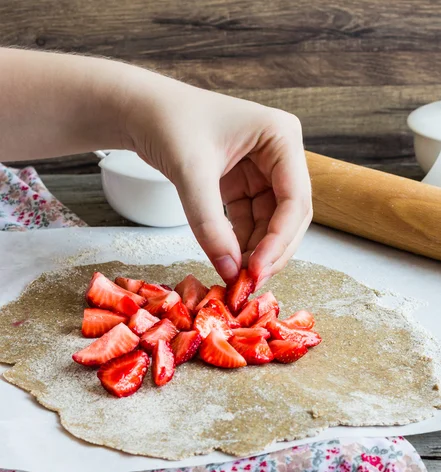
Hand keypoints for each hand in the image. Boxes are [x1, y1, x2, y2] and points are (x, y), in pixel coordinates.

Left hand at [122, 74, 311, 286]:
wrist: (139, 110)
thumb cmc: (166, 122)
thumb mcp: (191, 173)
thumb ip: (210, 224)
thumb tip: (230, 270)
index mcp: (281, 136)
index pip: (294, 200)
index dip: (279, 240)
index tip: (256, 271)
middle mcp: (280, 154)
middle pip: (289, 215)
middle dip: (271, 251)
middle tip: (249, 283)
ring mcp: (263, 170)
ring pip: (271, 223)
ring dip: (256, 251)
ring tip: (236, 278)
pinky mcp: (243, 184)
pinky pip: (250, 221)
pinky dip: (241, 243)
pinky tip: (228, 262)